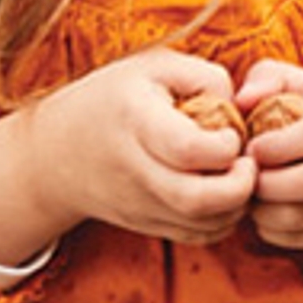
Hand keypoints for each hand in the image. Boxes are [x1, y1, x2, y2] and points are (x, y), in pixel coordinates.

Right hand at [0, 48, 253, 263]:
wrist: (54, 153)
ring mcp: (138, 204)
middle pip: (197, 199)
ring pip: (202, 225)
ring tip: (239, 176)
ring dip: (237, 205)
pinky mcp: (145, 224)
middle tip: (248, 163)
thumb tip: (243, 110)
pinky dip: (224, 220)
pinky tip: (224, 193)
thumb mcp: (156, 67)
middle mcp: (135, 170)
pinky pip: (197, 236)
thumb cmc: (115, 99)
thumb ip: (208, 78)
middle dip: (241, 185)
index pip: (187, 148)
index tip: (231, 133)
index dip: (225, 145)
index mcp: (136, 121)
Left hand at [238, 59, 302, 260]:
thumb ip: (272, 79)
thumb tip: (241, 100)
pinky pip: (296, 240)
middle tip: (245, 174)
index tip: (253, 147)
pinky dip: (270, 228)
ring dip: (263, 208)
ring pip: (302, 218)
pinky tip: (267, 207)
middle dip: (268, 182)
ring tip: (251, 190)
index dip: (281, 144)